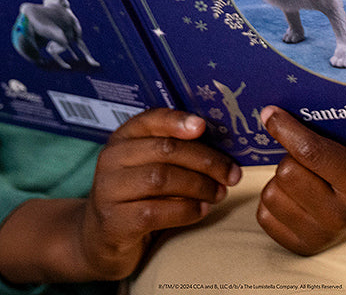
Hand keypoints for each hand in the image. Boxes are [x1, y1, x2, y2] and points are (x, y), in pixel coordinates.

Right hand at [0, 109, 238, 284]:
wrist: (99, 239)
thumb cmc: (138, 195)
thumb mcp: (150, 165)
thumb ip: (176, 149)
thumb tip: (223, 142)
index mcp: (124, 138)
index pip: (151, 119)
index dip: (178, 121)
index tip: (203, 126)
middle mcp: (111, 160)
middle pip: (166, 150)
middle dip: (206, 161)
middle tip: (232, 173)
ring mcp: (108, 191)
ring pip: (162, 179)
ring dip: (200, 186)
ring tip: (220, 193)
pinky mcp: (113, 222)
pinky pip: (155, 211)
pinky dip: (186, 210)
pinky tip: (202, 210)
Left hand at [256, 106, 345, 254]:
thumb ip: (328, 127)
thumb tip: (277, 111)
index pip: (311, 152)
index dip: (287, 129)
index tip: (270, 113)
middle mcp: (339, 215)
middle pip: (286, 172)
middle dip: (290, 155)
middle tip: (304, 153)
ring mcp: (319, 235)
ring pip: (271, 193)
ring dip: (280, 179)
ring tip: (302, 174)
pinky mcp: (301, 248)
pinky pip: (264, 214)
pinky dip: (274, 198)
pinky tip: (293, 193)